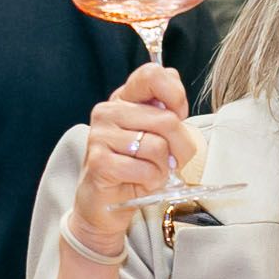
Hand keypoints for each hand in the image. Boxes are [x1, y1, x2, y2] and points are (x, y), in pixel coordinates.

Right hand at [67, 62, 195, 252]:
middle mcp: (108, 111)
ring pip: (158, 146)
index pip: (153, 74)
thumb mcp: (161, 137)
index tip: (177, 116)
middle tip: (166, 160)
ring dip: (162, 167)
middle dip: (179, 147)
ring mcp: (100, 135)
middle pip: (167, 119)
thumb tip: (176, 105)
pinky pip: (146, 168)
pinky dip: (151, 180)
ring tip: (148, 171)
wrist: (107, 203)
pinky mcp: (99, 161)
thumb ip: (171, 114)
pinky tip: (137, 181)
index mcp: (125, 99)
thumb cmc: (138, 168)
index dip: (176, 96)